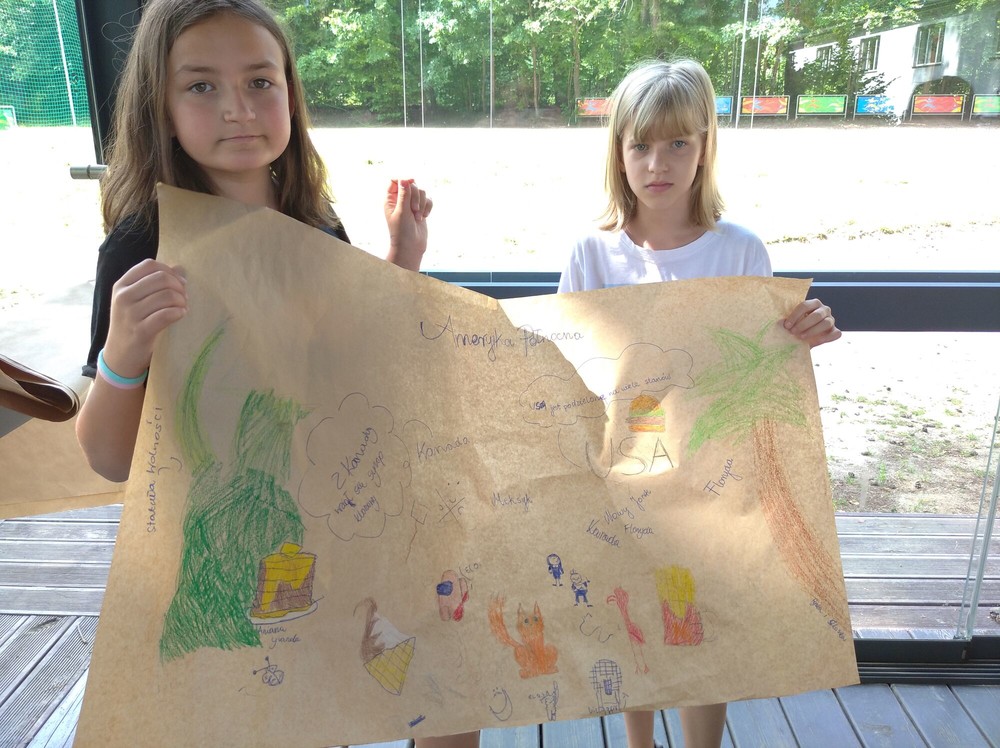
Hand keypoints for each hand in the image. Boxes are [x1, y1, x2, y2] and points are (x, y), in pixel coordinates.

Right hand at [103, 259, 187, 375]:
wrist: (120, 356)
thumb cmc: (132, 324)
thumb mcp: (136, 300)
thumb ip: (154, 283)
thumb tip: (180, 268)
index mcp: (121, 285)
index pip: (150, 265)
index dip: (169, 271)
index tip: (180, 283)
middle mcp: (123, 297)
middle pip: (161, 278)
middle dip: (179, 286)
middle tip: (185, 298)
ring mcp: (130, 314)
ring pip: (166, 295)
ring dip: (181, 301)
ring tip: (183, 307)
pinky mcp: (140, 331)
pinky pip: (166, 315)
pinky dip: (178, 312)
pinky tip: (181, 315)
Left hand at [384, 178, 432, 270]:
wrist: (411, 246)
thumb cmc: (402, 231)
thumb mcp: (402, 212)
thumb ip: (404, 195)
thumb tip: (404, 180)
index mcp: (391, 200)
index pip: (395, 181)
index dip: (403, 180)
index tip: (411, 183)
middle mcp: (401, 200)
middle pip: (411, 185)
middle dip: (415, 196)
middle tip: (414, 210)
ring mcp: (412, 204)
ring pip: (421, 192)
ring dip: (422, 203)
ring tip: (418, 217)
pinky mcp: (421, 209)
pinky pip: (428, 200)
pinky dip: (428, 207)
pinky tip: (424, 217)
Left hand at [783, 298, 840, 347]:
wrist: (804, 339)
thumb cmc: (797, 327)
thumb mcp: (793, 322)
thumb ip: (790, 321)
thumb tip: (781, 322)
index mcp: (813, 303)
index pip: (805, 306)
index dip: (795, 315)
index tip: (787, 325)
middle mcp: (824, 310)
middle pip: (816, 315)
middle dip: (803, 324)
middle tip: (793, 332)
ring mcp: (831, 320)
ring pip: (826, 323)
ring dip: (813, 331)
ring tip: (801, 337)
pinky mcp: (835, 331)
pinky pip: (835, 333)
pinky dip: (826, 338)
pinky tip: (815, 342)